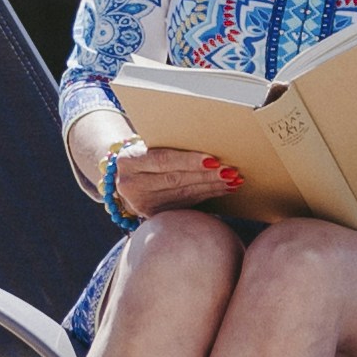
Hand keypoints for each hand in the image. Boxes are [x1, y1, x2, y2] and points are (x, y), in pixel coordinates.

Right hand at [103, 140, 239, 218]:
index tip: (213, 160)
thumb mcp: (147, 146)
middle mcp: (131, 185)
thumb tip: (208, 141)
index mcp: (129, 161)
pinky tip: (222, 190)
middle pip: (175, 180)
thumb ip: (169, 146)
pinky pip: (185, 204)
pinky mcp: (152, 215)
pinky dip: (206, 196)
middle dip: (206, 176)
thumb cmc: (143, 154)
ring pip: (183, 194)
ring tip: (232, 180)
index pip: (163, 160)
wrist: (124, 176)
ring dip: (211, 187)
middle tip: (231, 171)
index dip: (189, 161)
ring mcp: (141, 204)